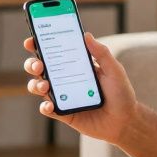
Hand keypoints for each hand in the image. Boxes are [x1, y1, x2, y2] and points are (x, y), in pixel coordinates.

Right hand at [22, 32, 137, 143]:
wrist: (125, 122)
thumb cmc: (121, 94)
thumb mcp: (114, 71)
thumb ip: (101, 53)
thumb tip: (86, 34)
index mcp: (75, 64)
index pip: (53, 51)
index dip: (38, 44)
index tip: (31, 40)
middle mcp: (64, 78)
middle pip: (40, 68)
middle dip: (32, 64)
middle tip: (39, 65)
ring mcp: (62, 96)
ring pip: (38, 87)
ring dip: (35, 84)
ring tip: (45, 85)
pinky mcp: (63, 113)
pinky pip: (47, 109)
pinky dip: (45, 106)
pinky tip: (50, 105)